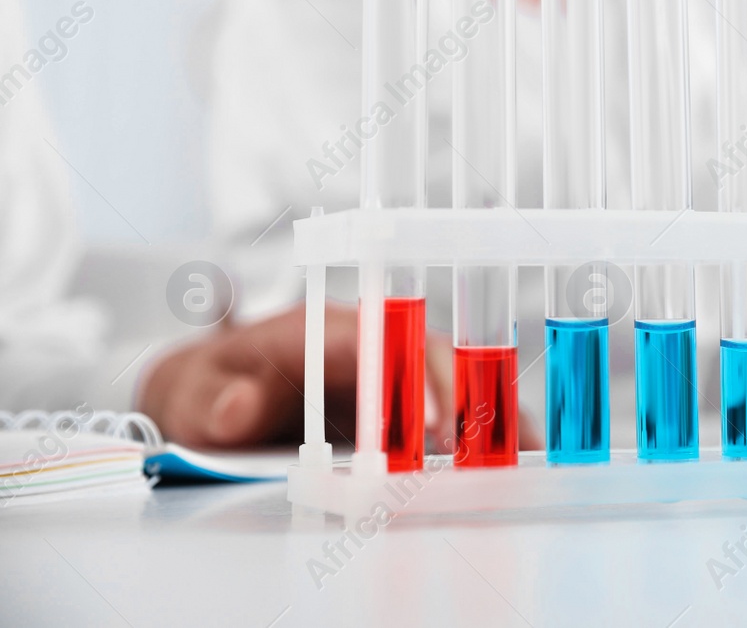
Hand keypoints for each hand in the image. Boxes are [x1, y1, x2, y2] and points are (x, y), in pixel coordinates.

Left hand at [137, 303, 540, 451]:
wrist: (208, 393)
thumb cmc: (206, 387)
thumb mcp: (192, 394)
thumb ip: (213, 401)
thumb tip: (236, 409)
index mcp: (315, 329)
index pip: (371, 339)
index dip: (405, 375)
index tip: (426, 420)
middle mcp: (363, 341)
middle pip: (425, 354)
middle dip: (458, 394)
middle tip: (477, 445)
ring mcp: (386, 369)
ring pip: (449, 377)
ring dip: (486, 407)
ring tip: (520, 447)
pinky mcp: (399, 399)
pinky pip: (448, 405)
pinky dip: (483, 425)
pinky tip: (513, 451)